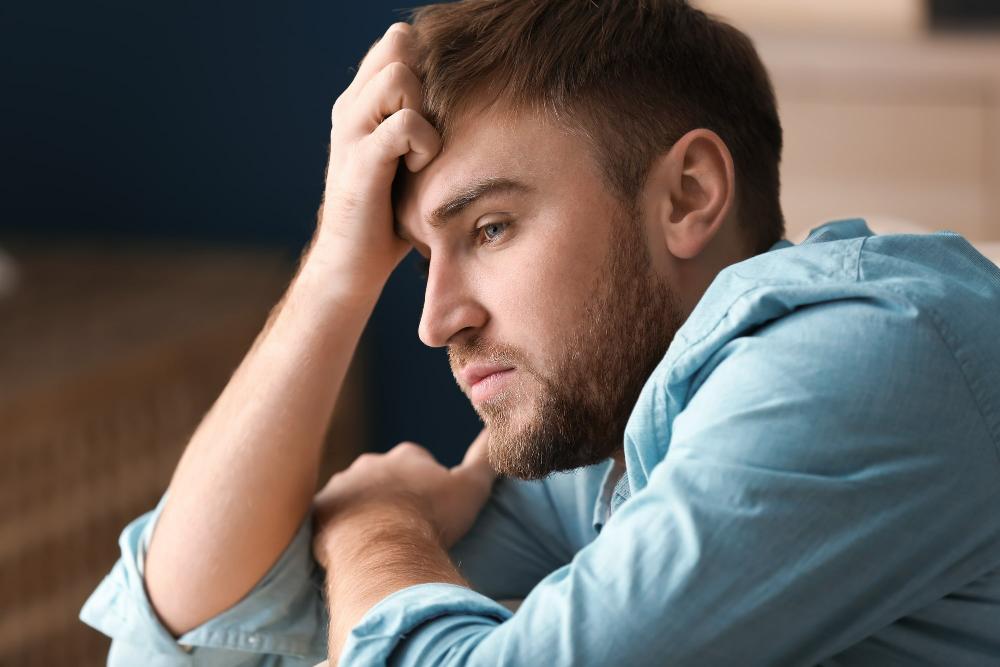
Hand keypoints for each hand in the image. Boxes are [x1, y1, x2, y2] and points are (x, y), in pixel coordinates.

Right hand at [308, 22, 441, 291]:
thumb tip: (475, 96)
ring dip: (426, 111)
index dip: (428, 61)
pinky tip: (419, 169)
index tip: (441, 107)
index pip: (399, 40)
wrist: (353, 264)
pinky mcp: (359, 162)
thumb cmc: (391, 215)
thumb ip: (426, 122)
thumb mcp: (410, 158)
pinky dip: (423, 144)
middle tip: (432, 127)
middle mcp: (352, 107)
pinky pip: (403, 124)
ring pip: (400, 77)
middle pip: (400, 44)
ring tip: (425, 150)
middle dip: (428, 81)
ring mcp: (351, 131)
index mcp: (363, 101)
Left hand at [311, 429, 494, 566]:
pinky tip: (350, 547)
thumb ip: (484, 459)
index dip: (427, 486)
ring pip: (355, 497)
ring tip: (379, 542)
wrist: (381, 546)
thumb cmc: (430, 517)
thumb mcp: (470, 488)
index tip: (432, 509)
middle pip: (384, 478)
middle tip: (405, 527)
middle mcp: (371, 462)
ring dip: (364, 513)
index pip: (418, 462)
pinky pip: (330, 517)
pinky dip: (338, 529)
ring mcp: (342, 485)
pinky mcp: (321, 509)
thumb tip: (495, 430)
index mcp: (406, 455)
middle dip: (393, 497)